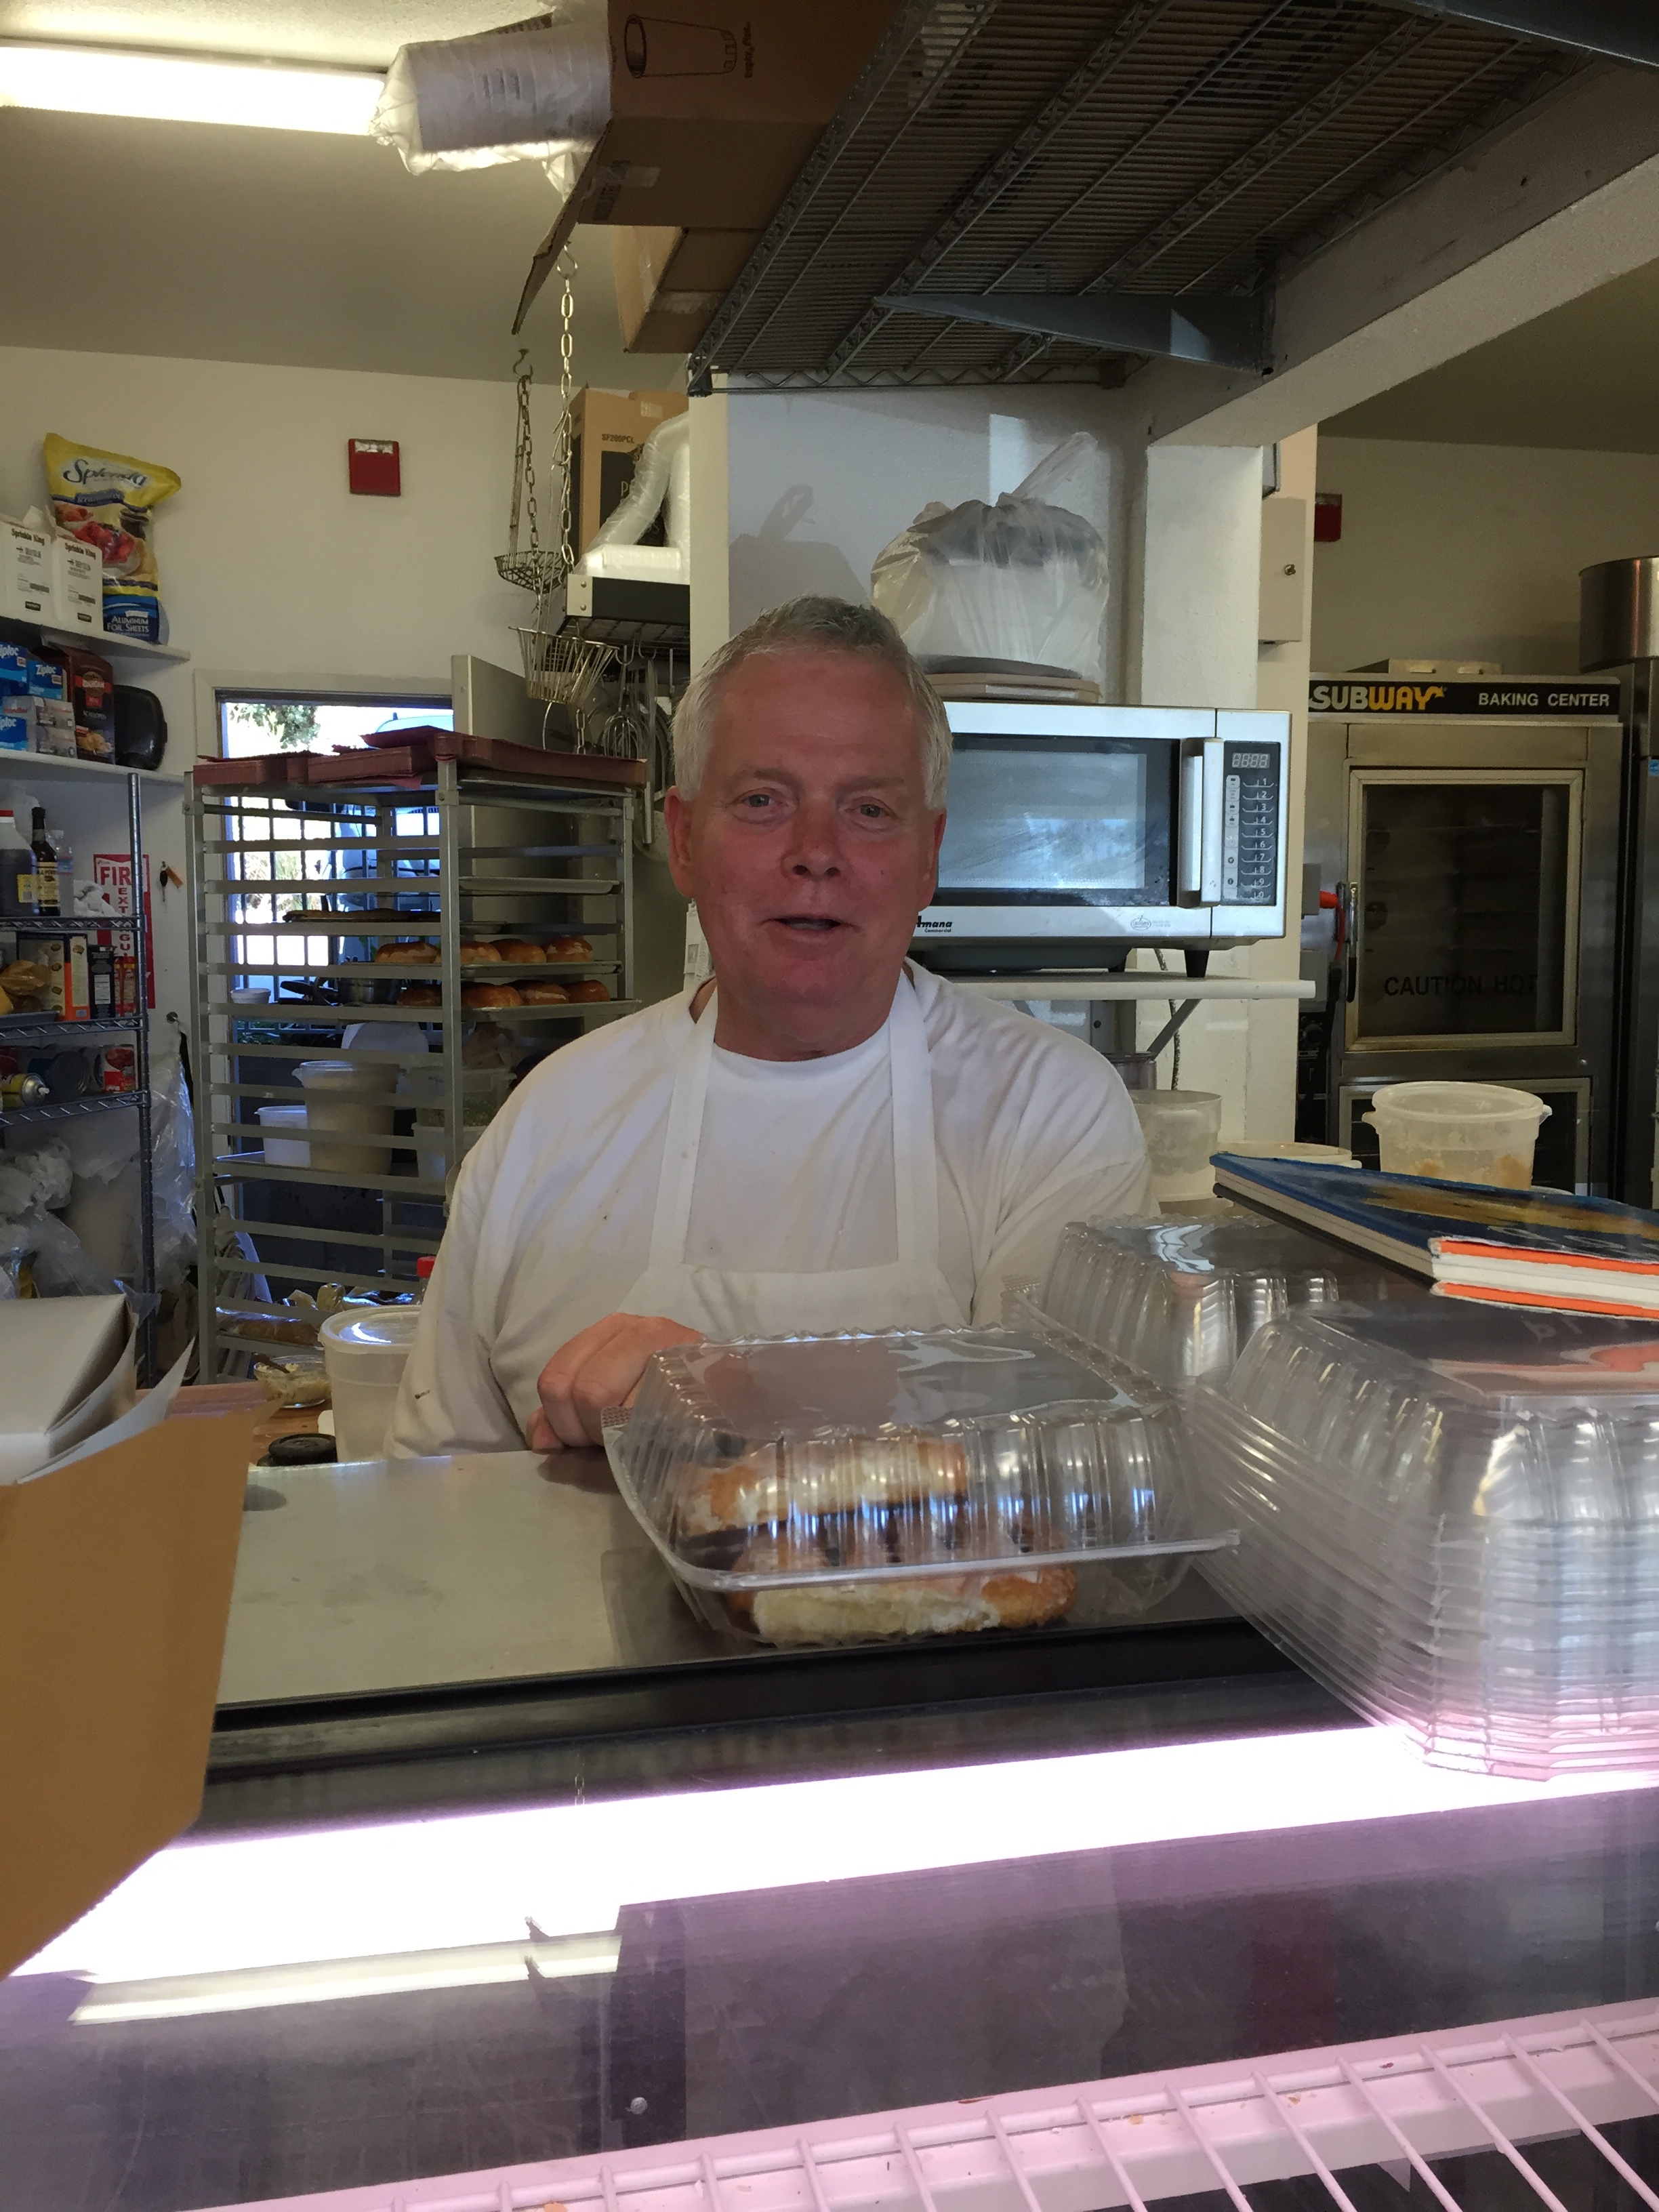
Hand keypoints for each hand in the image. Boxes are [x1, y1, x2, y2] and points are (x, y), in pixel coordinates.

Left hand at [528, 1312, 701, 1450]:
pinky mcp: (702, 1363)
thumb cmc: (664, 1404)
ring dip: (623, 1433)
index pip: (556, 1379)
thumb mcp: (606, 1405)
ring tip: (643, 1437)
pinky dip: (655, 1431)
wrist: (735, 1397)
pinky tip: (666, 1434)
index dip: (563, 1424)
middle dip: (593, 1431)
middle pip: (585, 1391)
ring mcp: (672, 1340)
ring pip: (618, 1400)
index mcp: (605, 1332)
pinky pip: (658, 1408)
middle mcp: (636, 1327)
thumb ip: (566, 1419)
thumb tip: (541, 1439)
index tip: (587, 1442)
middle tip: (617, 1442)